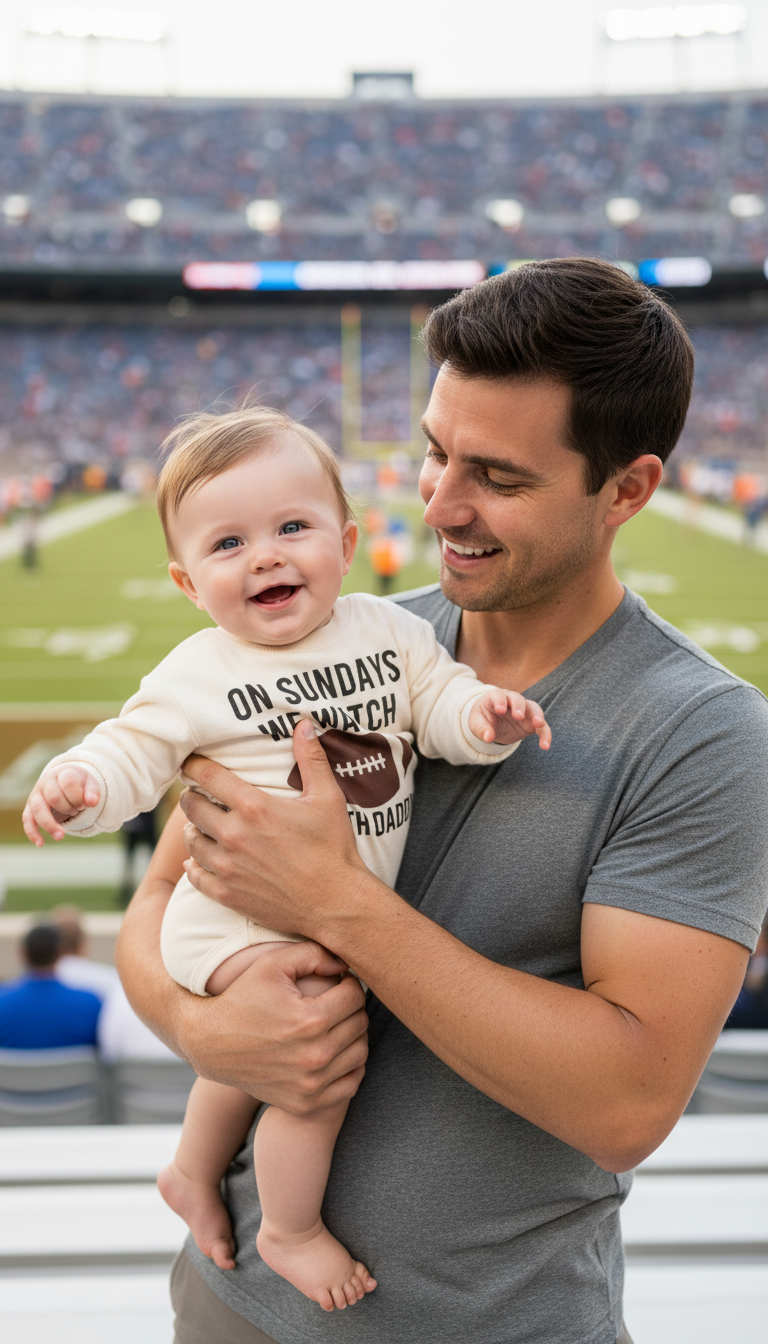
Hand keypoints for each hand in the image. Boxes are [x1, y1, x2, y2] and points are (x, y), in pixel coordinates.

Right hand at [23, 766, 100, 845]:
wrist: (63, 780)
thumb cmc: (78, 784)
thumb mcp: (89, 783)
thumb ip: (93, 792)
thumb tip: (92, 802)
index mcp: (62, 774)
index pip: (68, 782)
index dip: (78, 796)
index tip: (84, 804)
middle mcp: (46, 783)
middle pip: (54, 798)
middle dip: (68, 808)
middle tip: (76, 810)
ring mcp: (36, 795)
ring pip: (38, 810)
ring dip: (49, 824)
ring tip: (60, 836)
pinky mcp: (30, 808)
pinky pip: (27, 820)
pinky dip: (32, 832)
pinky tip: (41, 843)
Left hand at [178, 721, 368, 944]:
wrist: (336, 902)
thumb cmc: (334, 848)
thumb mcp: (327, 798)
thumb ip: (311, 759)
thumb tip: (304, 724)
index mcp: (254, 807)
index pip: (207, 776)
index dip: (194, 765)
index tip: (191, 763)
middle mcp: (234, 835)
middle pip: (191, 806)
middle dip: (192, 796)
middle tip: (200, 794)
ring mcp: (227, 867)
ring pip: (190, 839)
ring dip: (193, 829)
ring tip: (202, 825)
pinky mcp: (227, 893)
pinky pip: (194, 875)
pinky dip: (193, 864)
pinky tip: (199, 859)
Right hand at [179, 940, 368, 1112]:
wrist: (210, 1045)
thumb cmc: (242, 998)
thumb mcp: (271, 964)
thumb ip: (314, 953)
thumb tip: (346, 963)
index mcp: (311, 1020)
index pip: (355, 996)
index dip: (348, 983)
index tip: (336, 982)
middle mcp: (315, 1056)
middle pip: (360, 1024)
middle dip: (351, 1007)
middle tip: (334, 1000)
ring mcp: (311, 1085)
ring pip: (360, 1052)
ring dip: (353, 1034)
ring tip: (334, 1022)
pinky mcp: (306, 1103)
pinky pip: (350, 1084)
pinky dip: (349, 1066)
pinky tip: (334, 1050)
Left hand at [468, 690, 551, 749]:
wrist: (492, 724)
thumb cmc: (483, 719)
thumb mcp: (476, 723)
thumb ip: (481, 729)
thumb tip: (488, 738)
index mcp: (496, 697)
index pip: (499, 696)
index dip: (500, 701)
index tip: (500, 710)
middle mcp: (512, 701)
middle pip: (518, 699)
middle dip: (519, 706)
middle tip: (518, 716)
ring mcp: (524, 710)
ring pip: (534, 709)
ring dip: (537, 716)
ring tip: (539, 724)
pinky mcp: (532, 723)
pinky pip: (542, 727)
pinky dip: (545, 734)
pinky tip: (545, 746)